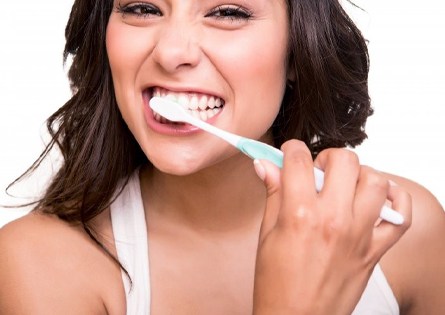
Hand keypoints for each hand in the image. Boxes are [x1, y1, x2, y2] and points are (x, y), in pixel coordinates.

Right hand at [252, 140, 410, 314]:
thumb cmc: (276, 284)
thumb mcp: (266, 234)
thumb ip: (273, 194)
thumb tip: (266, 166)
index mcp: (300, 214)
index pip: (299, 160)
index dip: (290, 149)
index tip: (289, 153)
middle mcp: (334, 220)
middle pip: (344, 161)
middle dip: (327, 157)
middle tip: (318, 170)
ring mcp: (359, 235)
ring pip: (376, 181)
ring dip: (359, 174)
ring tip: (344, 184)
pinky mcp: (374, 252)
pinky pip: (400, 217)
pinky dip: (395, 200)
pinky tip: (378, 198)